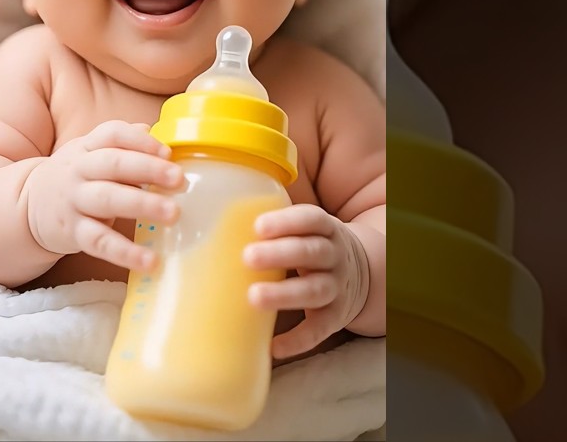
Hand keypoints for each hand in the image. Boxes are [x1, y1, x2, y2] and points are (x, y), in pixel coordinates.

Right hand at [24, 120, 181, 270]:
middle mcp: (80, 170)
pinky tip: (150, 260)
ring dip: (142, 205)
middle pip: (114, 164)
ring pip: (108, 199)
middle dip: (149, 169)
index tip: (168, 152)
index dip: (140, 141)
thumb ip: (124, 144)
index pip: (113, 134)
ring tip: (173, 213)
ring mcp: (75, 201)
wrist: (29, 205)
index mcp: (88, 147)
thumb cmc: (76, 177)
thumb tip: (156, 134)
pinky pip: (99, 242)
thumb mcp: (92, 153)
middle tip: (179, 179)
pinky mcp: (74, 232)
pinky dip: (125, 252)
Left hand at [243, 204, 370, 358]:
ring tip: (253, 297)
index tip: (258, 226)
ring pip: (315, 290)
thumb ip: (272, 227)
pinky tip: (274, 346)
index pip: (311, 219)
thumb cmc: (312, 247)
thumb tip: (204, 221)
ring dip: (285, 294)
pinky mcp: (335, 318)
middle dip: (281, 254)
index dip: (287, 222)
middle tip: (247, 257)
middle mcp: (335, 257)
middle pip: (312, 252)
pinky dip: (298, 340)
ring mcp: (338, 288)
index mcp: (326, 229)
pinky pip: (318, 330)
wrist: (362, 274)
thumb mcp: (305, 230)